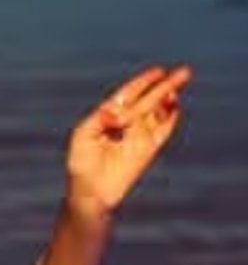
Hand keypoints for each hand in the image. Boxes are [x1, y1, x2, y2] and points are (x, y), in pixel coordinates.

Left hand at [65, 65, 191, 216]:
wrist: (91, 192)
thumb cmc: (81, 165)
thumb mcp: (82, 136)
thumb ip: (98, 118)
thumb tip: (116, 109)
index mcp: (110, 116)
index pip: (129, 94)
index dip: (143, 82)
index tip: (158, 72)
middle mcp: (128, 122)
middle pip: (149, 99)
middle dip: (165, 86)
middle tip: (183, 72)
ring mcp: (140, 134)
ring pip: (159, 111)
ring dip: (169, 99)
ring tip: (176, 89)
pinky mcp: (149, 148)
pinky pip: (165, 129)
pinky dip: (170, 118)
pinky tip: (174, 107)